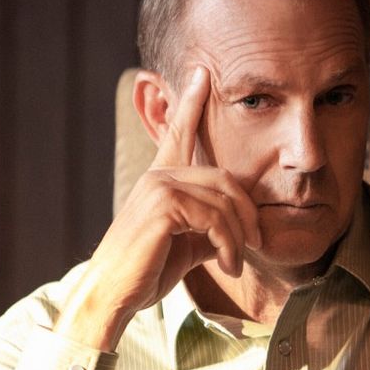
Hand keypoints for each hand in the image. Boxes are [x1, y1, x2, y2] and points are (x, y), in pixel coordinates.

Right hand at [55, 66, 261, 350]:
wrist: (113, 296)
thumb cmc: (145, 273)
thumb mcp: (186, 245)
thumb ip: (210, 228)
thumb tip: (241, 229)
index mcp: (160, 179)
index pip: (178, 134)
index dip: (191, 104)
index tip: (202, 74)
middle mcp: (158, 176)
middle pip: (225, 179)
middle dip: (248, 212)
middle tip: (257, 243)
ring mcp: (159, 186)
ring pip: (224, 200)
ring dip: (239, 237)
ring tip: (237, 263)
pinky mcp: (164, 204)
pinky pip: (216, 217)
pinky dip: (229, 245)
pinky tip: (229, 266)